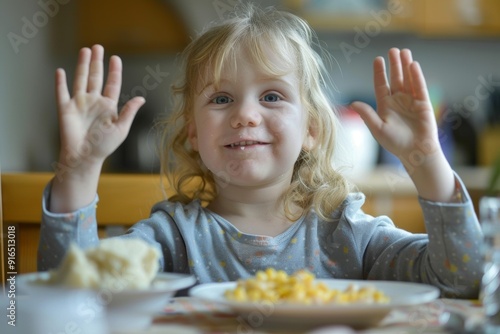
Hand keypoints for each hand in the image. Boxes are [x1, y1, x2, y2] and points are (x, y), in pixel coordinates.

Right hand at [56, 44, 144, 173]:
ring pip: (81, 79)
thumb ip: (129, 112)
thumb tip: (141, 98)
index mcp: (108, 106)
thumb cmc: (104, 146)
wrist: (84, 157)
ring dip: (82, 65)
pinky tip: (60, 70)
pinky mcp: (65, 109)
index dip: (114, 71)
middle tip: (98, 47)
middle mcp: (94, 102)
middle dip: (97, 62)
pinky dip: (60, 82)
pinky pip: (62, 93)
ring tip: (85, 50)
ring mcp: (79, 104)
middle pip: (96, 77)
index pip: (112, 84)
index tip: (116, 58)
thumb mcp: (121, 128)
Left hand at [351, 48, 455, 201]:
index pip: (381, 86)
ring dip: (405, 66)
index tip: (377, 59)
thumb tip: (353, 103)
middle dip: (394, 65)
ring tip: (403, 52)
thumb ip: (367, 115)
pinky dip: (416, 76)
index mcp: (385, 106)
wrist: (416, 152)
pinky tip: (413, 65)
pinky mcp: (423, 104)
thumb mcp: (378, 128)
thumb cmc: (395, 143)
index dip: (379, 73)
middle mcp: (398, 101)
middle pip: (395, 79)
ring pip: (407, 80)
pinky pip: (419, 87)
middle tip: (392, 50)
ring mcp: (411, 101)